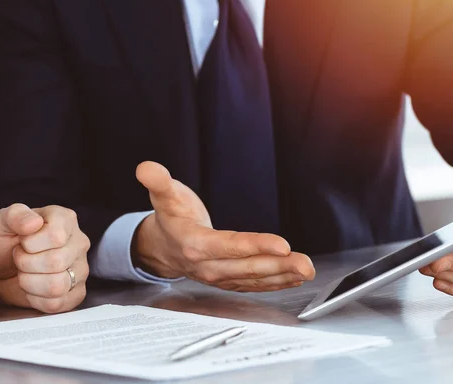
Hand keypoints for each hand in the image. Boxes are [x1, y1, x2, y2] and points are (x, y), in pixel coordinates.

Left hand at [0, 204, 90, 312]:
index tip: (22, 242)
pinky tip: (33, 288)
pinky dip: (36, 300)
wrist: (0, 270)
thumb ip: (15, 216)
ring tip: (26, 274)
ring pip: (58, 285)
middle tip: (20, 259)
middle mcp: (79, 242)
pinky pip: (58, 304)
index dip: (30, 244)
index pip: (56, 236)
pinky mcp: (77, 293)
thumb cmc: (5, 243)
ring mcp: (81, 269)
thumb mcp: (1, 223)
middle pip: (56, 262)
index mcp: (65, 219)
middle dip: (26, 264)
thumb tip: (34, 222)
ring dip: (30, 283)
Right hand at [132, 161, 315, 291]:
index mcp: (193, 244)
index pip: (227, 246)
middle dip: (277, 265)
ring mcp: (217, 276)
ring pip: (253, 279)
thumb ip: (158, 181)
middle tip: (305, 262)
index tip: (282, 244)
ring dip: (282, 276)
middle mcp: (206, 265)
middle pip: (245, 267)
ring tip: (306, 269)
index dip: (255, 246)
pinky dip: (274, 284)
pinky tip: (293, 278)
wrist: (162, 246)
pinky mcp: (227, 280)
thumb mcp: (163, 195)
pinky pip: (252, 285)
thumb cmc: (170, 216)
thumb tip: (146, 167)